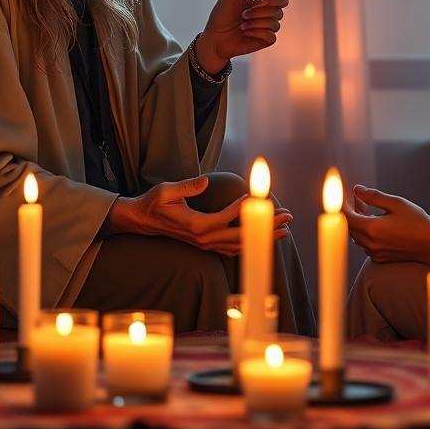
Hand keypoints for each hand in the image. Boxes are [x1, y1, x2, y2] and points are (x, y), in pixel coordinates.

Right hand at [111, 175, 291, 255]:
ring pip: (240, 245)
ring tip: (284, 229)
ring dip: (263, 237)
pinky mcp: (205, 245)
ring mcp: (205, 244)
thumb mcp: (166, 190)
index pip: (227, 218)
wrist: (141, 221)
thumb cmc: (153, 202)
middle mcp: (203, 239)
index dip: (243, 208)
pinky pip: (232, 248)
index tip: (258, 197)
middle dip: (266, 226)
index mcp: (196, 225)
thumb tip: (206, 179)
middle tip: (288, 216)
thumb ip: (187, 186)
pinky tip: (263, 239)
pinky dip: (250, 243)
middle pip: (241, 235)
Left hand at [194, 0, 310, 73]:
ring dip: (256, 19)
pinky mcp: (267, 40)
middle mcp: (268, 11)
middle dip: (266, 4)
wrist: (215, 37)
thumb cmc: (221, 14)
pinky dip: (257, 31)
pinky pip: (272, 33)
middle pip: (283, 2)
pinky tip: (246, 32)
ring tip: (242, 23)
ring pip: (275, 19)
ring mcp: (269, 26)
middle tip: (248, 9)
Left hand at [344, 186, 429, 266]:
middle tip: (358, 199)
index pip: (346, 217)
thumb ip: (373, 196)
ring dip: (357, 223)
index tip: (346, 195)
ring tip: (366, 209)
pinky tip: (376, 223)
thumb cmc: (417, 221)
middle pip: (349, 227)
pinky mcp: (381, 258)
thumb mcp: (396, 203)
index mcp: (372, 229)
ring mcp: (375, 252)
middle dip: (350, 212)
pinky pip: (365, 245)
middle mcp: (371, 243)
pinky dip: (365, 233)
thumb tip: (357, 190)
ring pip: (357, 236)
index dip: (343, 205)